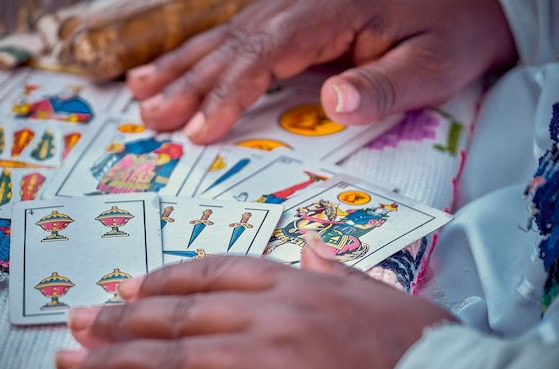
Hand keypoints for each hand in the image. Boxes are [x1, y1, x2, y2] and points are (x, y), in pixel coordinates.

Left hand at [56, 238, 456, 368]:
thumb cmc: (415, 345)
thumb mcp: (378, 292)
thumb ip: (334, 270)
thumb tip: (311, 248)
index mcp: (295, 282)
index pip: (214, 272)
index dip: (165, 279)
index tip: (131, 285)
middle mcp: (269, 315)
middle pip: (178, 315)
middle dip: (122, 321)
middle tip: (78, 323)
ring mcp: (260, 363)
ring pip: (169, 360)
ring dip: (112, 364)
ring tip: (69, 364)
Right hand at [126, 0, 515, 143]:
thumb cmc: (452, 30)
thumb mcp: (432, 63)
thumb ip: (383, 85)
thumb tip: (332, 103)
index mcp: (328, 12)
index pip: (263, 55)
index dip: (226, 94)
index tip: (198, 130)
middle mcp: (298, 3)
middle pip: (231, 46)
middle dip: (188, 84)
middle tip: (152, 118)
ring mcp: (291, 5)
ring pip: (224, 37)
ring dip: (181, 67)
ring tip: (141, 93)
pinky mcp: (292, 15)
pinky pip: (237, 35)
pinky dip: (203, 54)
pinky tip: (178, 65)